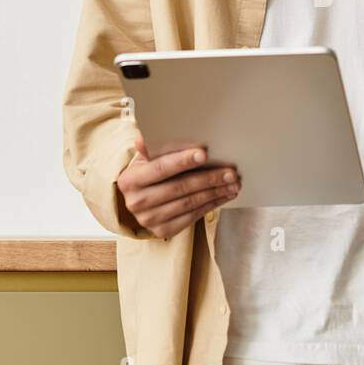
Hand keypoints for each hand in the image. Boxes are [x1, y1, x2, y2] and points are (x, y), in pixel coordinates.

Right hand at [116, 129, 240, 239]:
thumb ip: (151, 146)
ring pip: (189, 203)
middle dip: (208, 179)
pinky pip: (192, 216)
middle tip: (230, 172)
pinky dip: (211, 205)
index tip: (204, 154)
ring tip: (233, 183)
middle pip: (179, 188)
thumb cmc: (147, 172)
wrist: (139, 200)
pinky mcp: (163, 231)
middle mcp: (137, 202)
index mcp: (130, 180)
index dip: (182, 161)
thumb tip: (148, 134)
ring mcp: (149, 219)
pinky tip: (224, 195)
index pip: (160, 168)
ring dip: (215, 192)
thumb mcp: (145, 158)